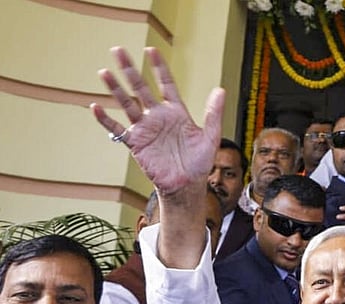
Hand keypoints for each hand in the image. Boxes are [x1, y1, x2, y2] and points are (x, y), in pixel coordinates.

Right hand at [91, 47, 223, 194]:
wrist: (186, 185)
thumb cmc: (199, 162)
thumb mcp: (211, 136)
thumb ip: (214, 113)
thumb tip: (221, 89)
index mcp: (176, 112)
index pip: (166, 84)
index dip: (159, 68)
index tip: (151, 50)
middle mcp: (158, 117)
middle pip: (141, 88)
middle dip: (130, 70)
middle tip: (118, 50)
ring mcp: (145, 129)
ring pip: (127, 104)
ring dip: (116, 89)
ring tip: (104, 73)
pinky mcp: (136, 143)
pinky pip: (117, 129)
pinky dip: (106, 120)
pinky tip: (96, 108)